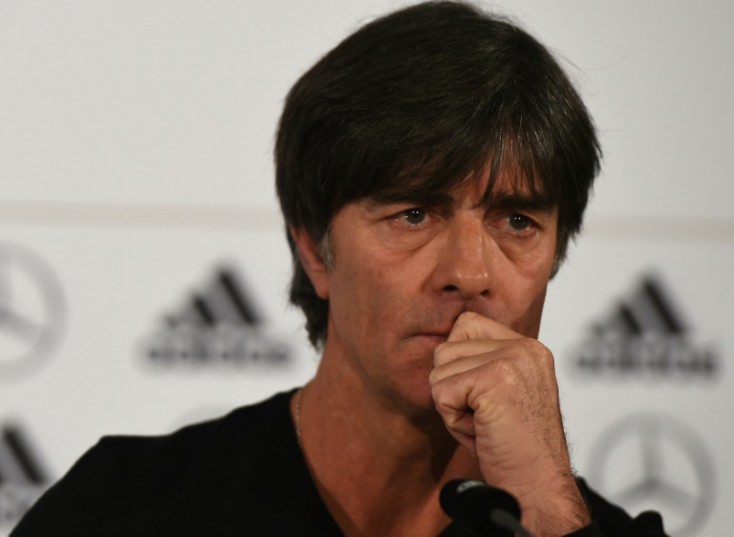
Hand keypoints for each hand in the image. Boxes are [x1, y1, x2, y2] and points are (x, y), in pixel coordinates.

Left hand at [429, 311, 589, 535]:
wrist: (537, 487)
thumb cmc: (515, 449)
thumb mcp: (503, 393)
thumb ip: (482, 364)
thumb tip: (440, 347)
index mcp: (528, 348)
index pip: (466, 324)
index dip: (458, 363)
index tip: (481, 398)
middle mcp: (523, 347)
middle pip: (446, 348)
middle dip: (453, 389)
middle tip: (484, 418)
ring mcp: (511, 359)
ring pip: (439, 371)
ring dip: (452, 406)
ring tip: (484, 425)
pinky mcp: (495, 378)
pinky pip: (441, 392)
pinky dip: (452, 420)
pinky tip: (481, 432)